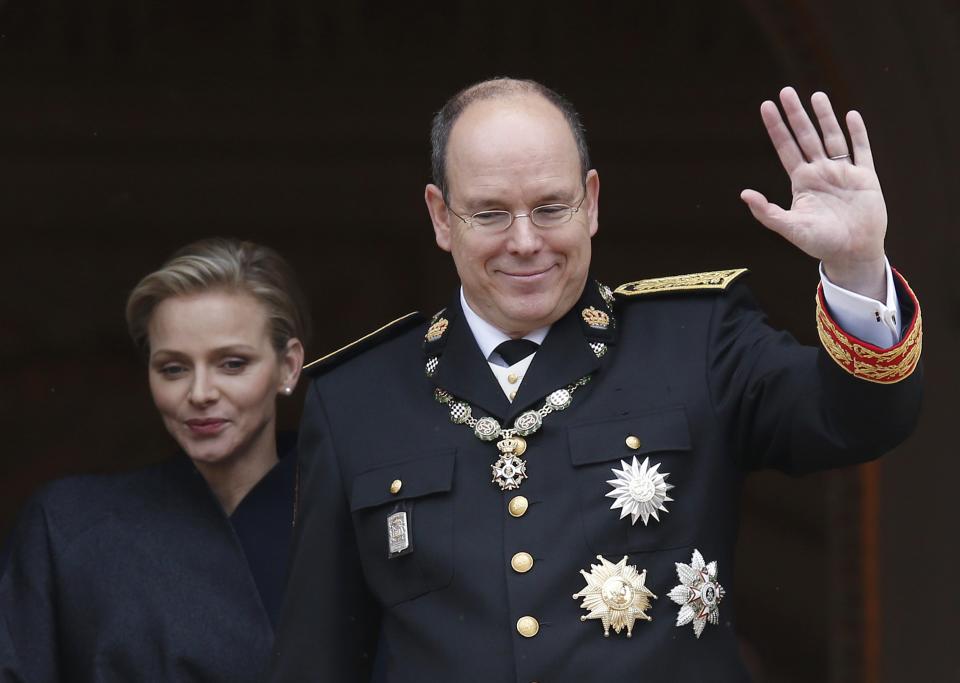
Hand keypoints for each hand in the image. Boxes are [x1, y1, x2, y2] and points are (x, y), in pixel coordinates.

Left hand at [740, 86, 886, 299]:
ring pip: (832, 138)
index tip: (766, 106)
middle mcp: (820, 172)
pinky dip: (857, 133)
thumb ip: (767, 212)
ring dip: (825, 117)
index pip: (786, 147)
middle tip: (786, 91)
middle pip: (806, 136)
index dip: (776, 127)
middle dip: (796, 115)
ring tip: (816, 96)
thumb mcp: (790, 228)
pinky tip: (851, 115)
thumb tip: (744, 194)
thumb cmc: (820, 243)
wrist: (852, 253)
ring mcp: (843, 173)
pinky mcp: (866, 177)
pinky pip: (861, 150)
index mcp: (802, 181)